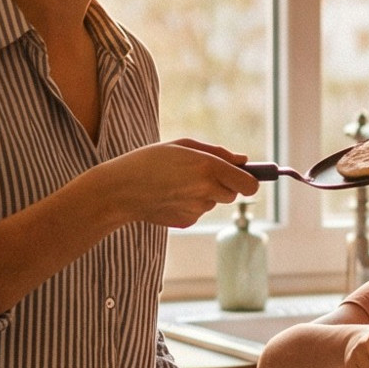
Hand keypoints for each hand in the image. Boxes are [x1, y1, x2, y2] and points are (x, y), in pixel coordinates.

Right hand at [99, 138, 256, 228]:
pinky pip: (197, 212)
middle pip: (233, 193)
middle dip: (224, 184)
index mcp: (208, 167)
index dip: (249, 180)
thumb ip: (218, 152)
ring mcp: (196, 210)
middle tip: (200, 174)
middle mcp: (206, 191)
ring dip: (204, 193)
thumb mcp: (182, 146)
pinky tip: (169, 196)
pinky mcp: (186, 222)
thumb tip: (243, 160)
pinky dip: (189, 204)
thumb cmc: (149, 161)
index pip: (249, 184)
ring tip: (177, 183)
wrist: (119, 190)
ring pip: (213, 202)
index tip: (244, 176)